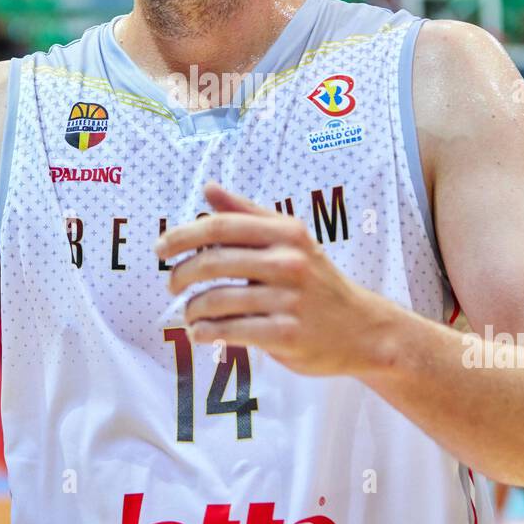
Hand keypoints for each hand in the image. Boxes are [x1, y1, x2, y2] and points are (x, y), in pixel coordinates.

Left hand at [154, 181, 398, 377]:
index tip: (160, 248)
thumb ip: (247, 214)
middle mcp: (288, 261)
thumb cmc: (317, 281)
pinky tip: (202, 333)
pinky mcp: (286, 335)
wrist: (363, 329)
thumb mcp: (290, 239)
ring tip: (190, 314)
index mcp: (285, 232)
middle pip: (212, 262)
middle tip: (171, 285)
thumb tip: (208, 188)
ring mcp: (288, 299)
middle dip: (181, 275)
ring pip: (216, 300)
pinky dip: (206, 333)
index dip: (182, 236)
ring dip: (192, 309)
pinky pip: (230, 331)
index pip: (219, 227)